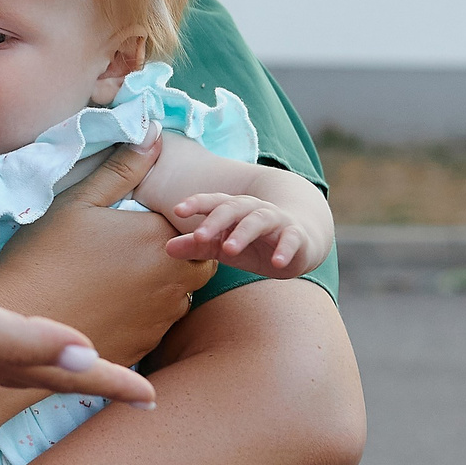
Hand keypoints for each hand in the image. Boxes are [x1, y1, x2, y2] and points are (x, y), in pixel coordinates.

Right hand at [0, 140, 212, 368]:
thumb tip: (153, 134)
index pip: (197, 227)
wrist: (18, 323)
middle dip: (182, 254)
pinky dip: (147, 314)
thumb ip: (122, 169)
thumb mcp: (78, 201)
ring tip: (123, 277)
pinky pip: (160, 325)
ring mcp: (160, 318)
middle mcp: (172, 281)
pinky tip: (112, 305)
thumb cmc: (44, 255)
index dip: (178, 223)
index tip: (146, 222)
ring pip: (183, 296)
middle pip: (201, 264)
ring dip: (167, 285)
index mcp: (159, 239)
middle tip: (139, 249)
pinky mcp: (145, 346)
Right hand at [0, 231, 155, 407]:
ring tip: (77, 351)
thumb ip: (20, 336)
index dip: (111, 385)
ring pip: (15, 354)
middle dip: (91, 376)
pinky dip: (6, 331)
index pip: (65, 374)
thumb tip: (89, 354)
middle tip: (133, 380)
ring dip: (51, 354)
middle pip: (46, 370)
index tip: (154, 401)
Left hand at [167, 192, 310, 276]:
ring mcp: (276, 220)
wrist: (299, 242)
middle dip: (216, 220)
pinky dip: (285, 249)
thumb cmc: (254, 244)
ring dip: (244, 233)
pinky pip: (291, 238)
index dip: (196, 203)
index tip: (176, 210)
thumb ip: (197, 247)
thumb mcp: (223, 247)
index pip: (213, 202)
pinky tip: (277, 262)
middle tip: (200, 237)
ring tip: (230, 250)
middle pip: (233, 207)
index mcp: (233, 209)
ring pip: (259, 219)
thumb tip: (166, 248)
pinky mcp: (296, 235)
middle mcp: (253, 209)